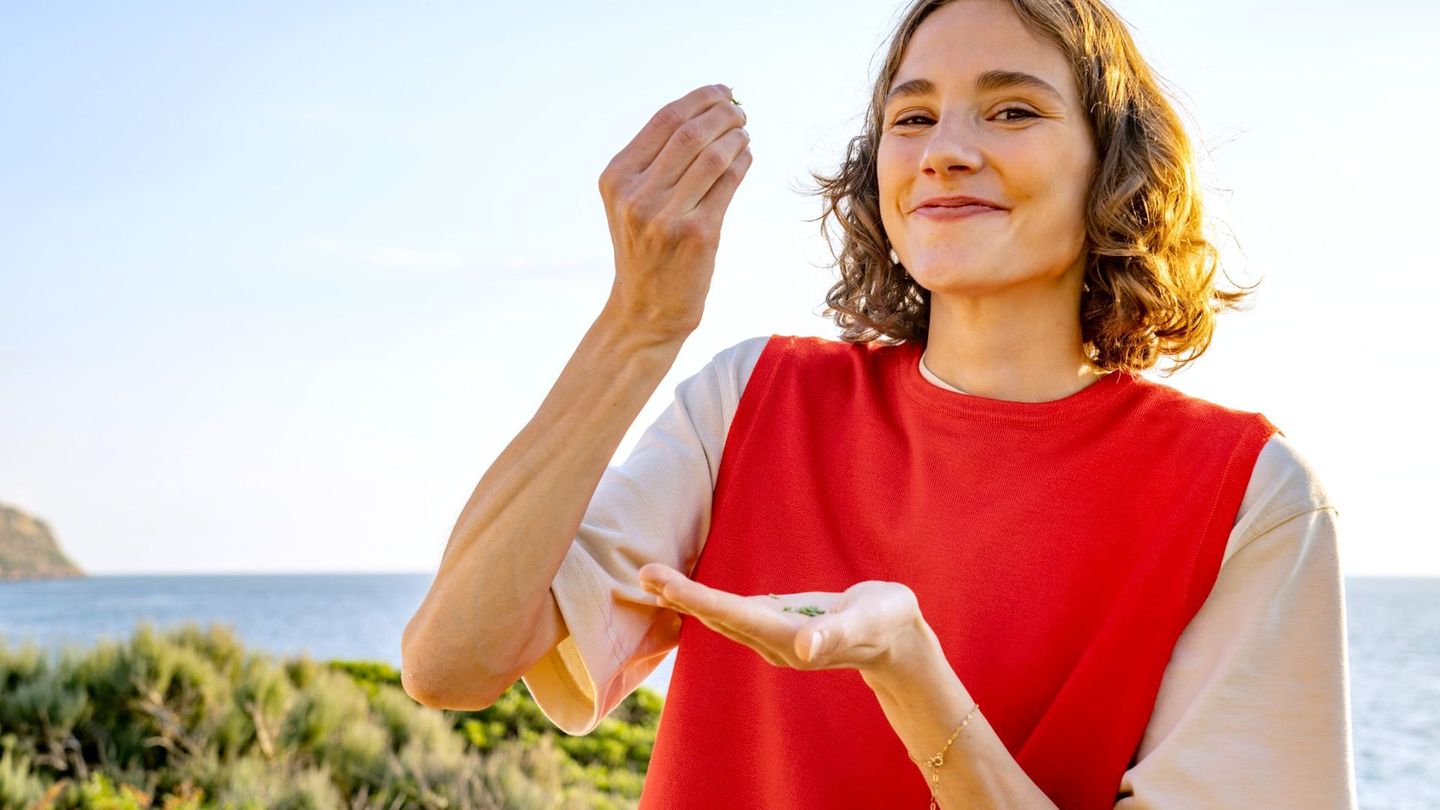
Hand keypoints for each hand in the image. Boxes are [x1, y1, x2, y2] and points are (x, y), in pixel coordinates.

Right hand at [598, 84, 751, 339]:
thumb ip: (656, 161)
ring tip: (744, 132)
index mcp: (616, 179)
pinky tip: (746, 156)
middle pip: (691, 132)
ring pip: (714, 155)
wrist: (645, 311)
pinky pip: (729, 183)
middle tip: (740, 111)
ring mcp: (666, 216)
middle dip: (723, 113)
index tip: (721, 91)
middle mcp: (636, 195)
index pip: (664, 120)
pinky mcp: (698, 235)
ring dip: (736, 136)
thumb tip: (706, 113)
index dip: (699, 98)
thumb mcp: (631, 202)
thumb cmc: (645, 250)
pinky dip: (742, 162)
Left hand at [623, 562, 922, 672]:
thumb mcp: (869, 620)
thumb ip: (835, 633)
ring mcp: (774, 638)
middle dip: (680, 597)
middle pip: (718, 618)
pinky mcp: (778, 629)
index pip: (733, 615)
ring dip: (687, 600)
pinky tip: (688, 594)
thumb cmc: (888, 621)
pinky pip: (733, 616)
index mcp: (790, 638)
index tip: (663, 582)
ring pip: (722, 618)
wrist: (899, 640)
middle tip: (643, 572)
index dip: (696, 598)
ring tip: (653, 579)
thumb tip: (803, 648)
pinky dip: (706, 603)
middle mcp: (774, 643)